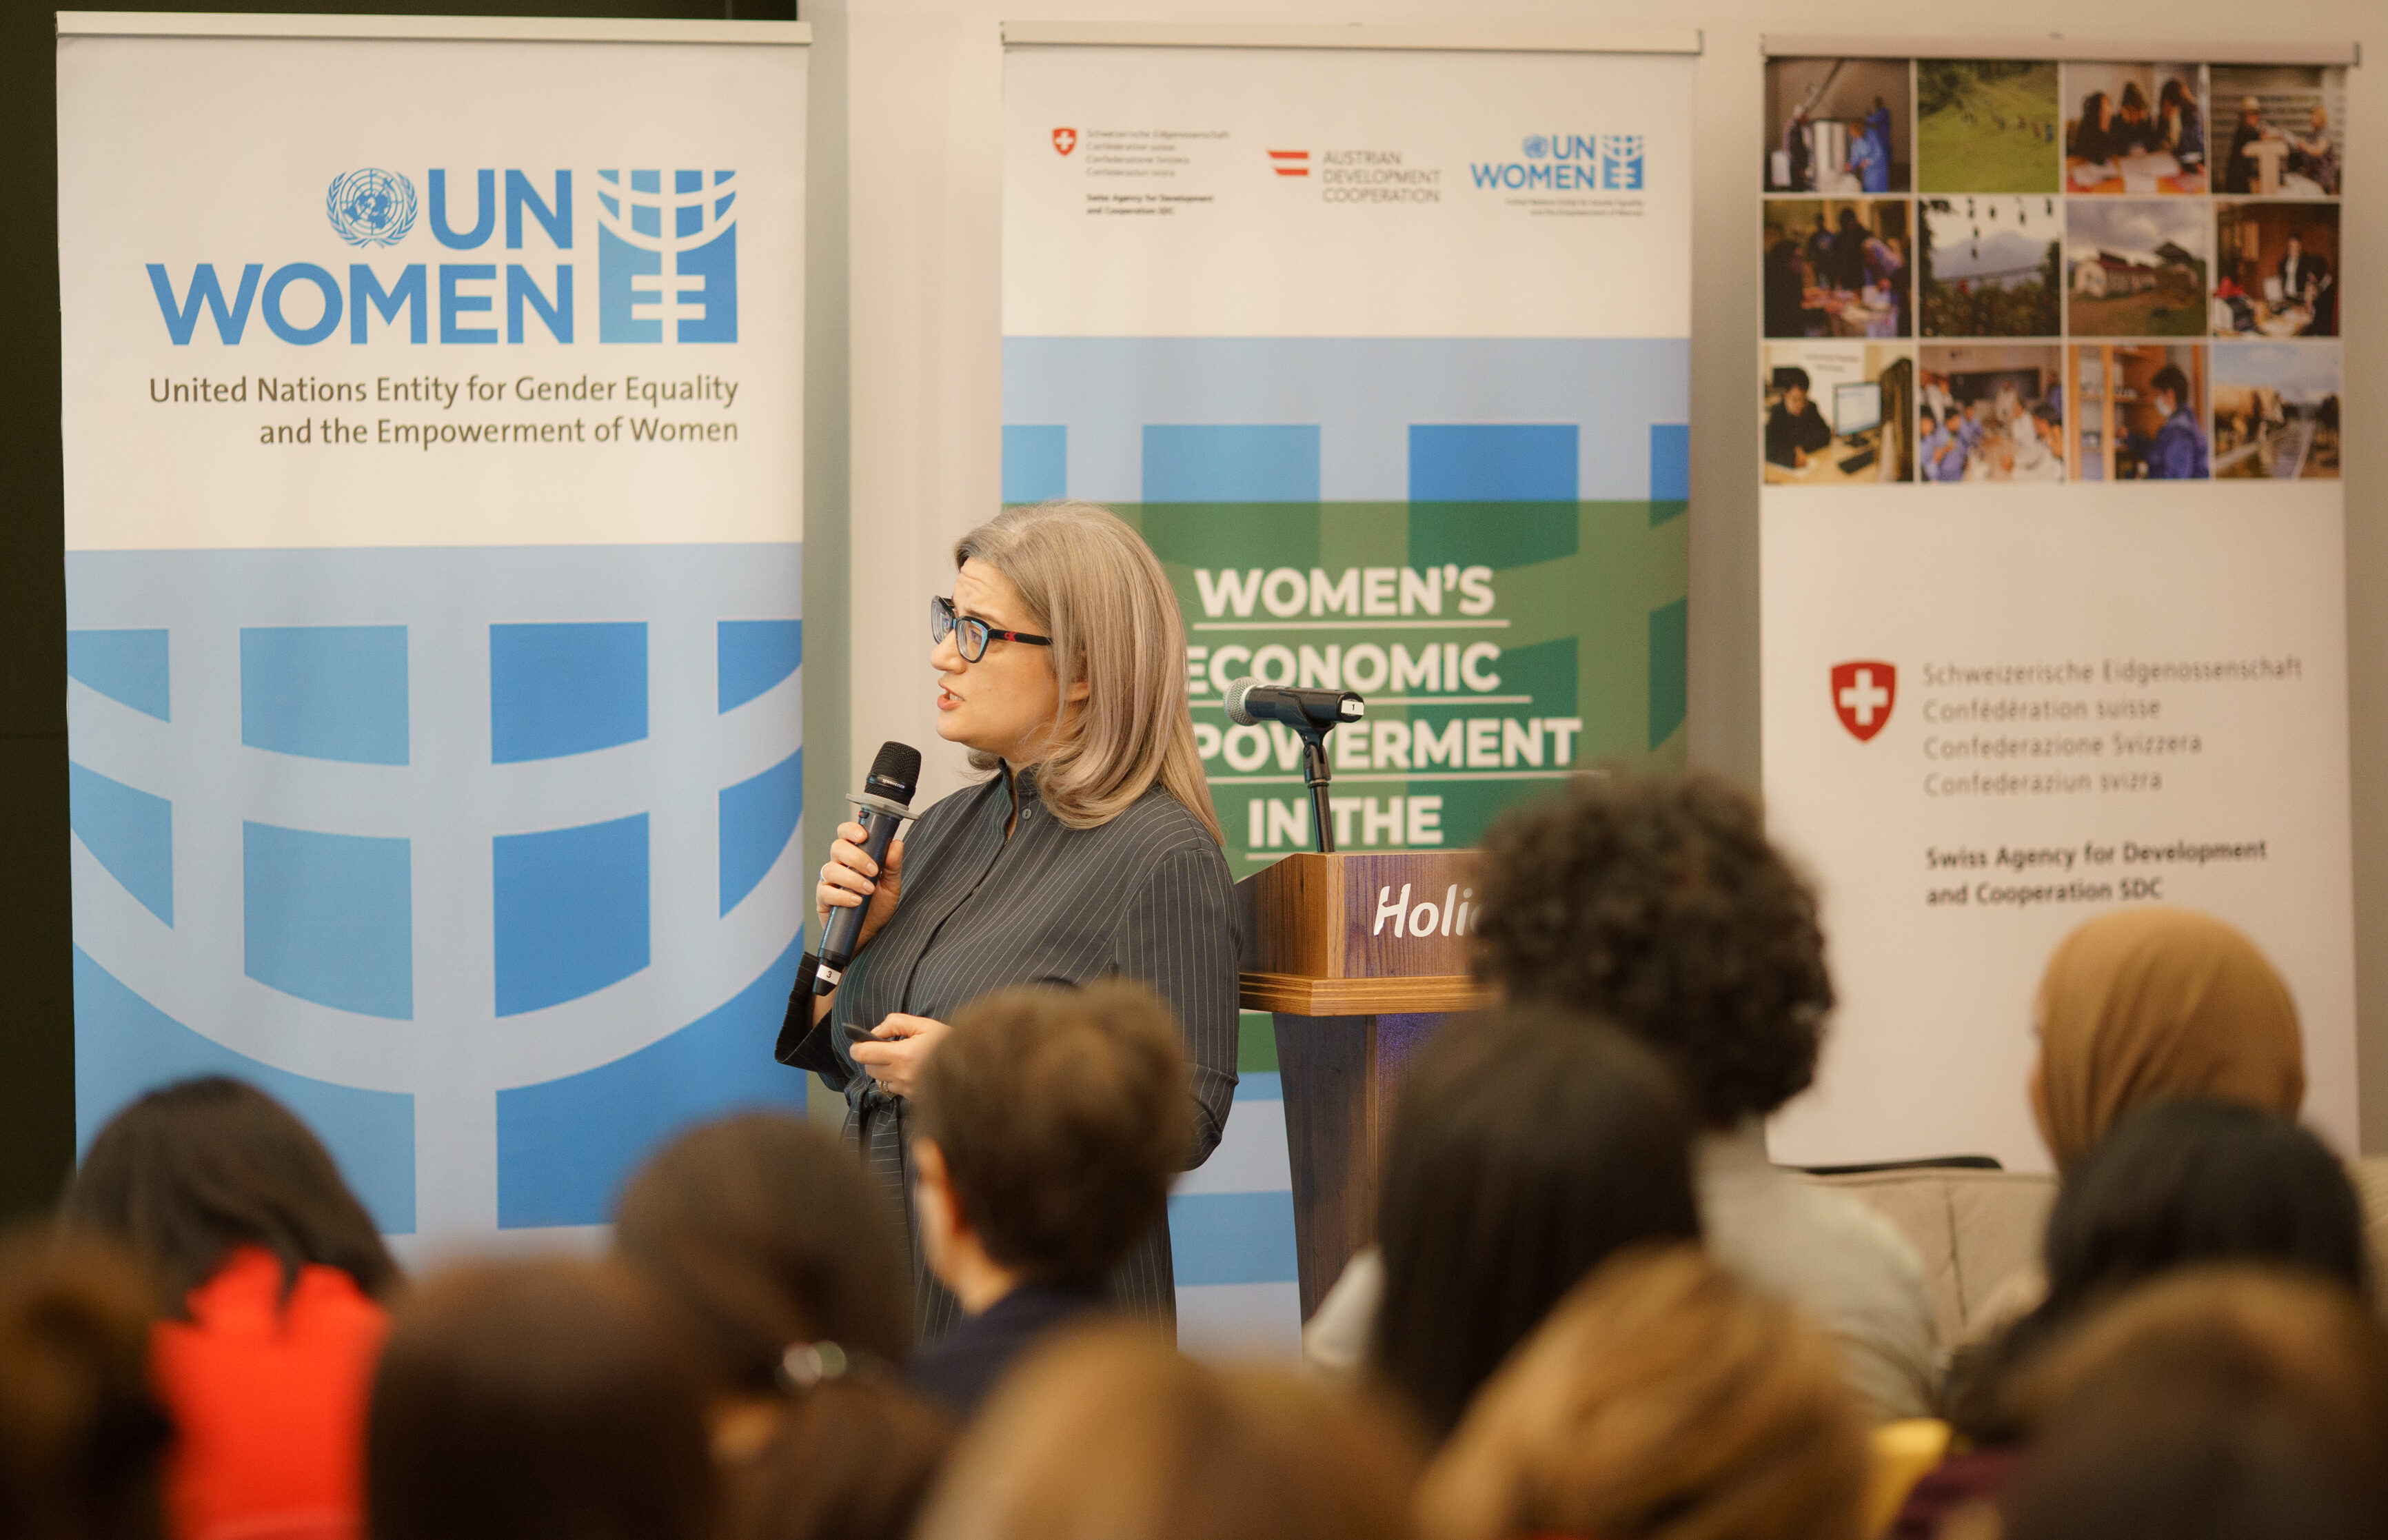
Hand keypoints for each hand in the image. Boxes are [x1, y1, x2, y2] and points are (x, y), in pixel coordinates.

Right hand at [817, 820, 904, 952]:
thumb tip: (896, 844)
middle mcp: (839, 866)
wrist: (870, 936)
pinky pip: (826, 892)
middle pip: (837, 848)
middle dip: (856, 857)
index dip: (851, 830)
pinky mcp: (823, 899)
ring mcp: (829, 882)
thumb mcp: (892, 887)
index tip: (863, 837)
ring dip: (851, 878)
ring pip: (830, 869)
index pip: (846, 834)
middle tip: (872, 871)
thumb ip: (893, 866)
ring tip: (868, 890)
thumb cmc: (878, 909)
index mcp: (855, 857)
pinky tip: (856, 901)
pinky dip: (842, 896)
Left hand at [848, 1014, 949, 1099]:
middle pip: (870, 1068)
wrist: (973, 1067)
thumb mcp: (924, 1024)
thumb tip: (875, 1032)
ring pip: (881, 1080)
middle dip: (871, 1057)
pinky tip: (911, 1070)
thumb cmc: (949, 1042)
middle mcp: (902, 1075)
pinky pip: (895, 1088)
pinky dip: (896, 1079)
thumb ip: (896, 1023)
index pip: (865, 1054)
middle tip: (885, 1047)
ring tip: (900, 1059)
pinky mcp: (913, 1098)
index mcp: (903, 1055)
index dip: (856, 1048)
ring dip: (883, 1069)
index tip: (857, 1043)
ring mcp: (907, 1089)